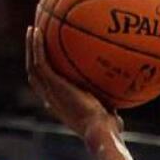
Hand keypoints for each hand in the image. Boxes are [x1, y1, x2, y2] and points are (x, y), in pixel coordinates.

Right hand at [25, 27, 121, 144]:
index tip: (48, 57)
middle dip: (33, 54)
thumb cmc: (108, 128)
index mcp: (59, 104)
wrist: (100, 131)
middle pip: (35, 72)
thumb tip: (127, 94)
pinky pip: (40, 61)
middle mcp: (50, 98)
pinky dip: (36, 46)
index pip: (47, 85)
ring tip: (33, 28)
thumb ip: (112, 103)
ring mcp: (50, 91)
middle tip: (36, 37)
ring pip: (33, 64)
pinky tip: (38, 30)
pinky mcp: (53, 84)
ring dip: (31, 46)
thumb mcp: (109, 112)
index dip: (44, 71)